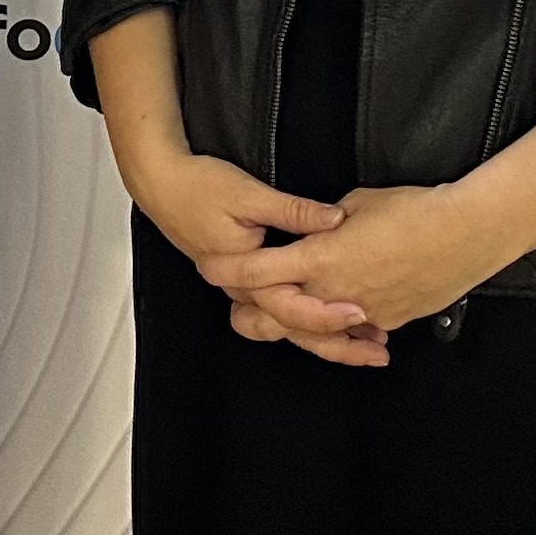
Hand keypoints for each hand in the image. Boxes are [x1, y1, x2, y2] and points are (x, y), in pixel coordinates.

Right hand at [125, 144, 381, 356]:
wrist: (161, 184)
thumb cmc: (198, 188)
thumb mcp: (250, 194)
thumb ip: (294, 212)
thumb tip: (335, 220)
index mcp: (245, 274)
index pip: (292, 308)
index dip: (328, 314)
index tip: (361, 312)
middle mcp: (244, 290)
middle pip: (294, 331)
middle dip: (337, 346)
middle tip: (375, 350)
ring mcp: (244, 289)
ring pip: (289, 327)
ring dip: (327, 337)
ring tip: (364, 344)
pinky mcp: (246, 280)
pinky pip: (282, 309)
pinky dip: (310, 317)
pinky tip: (335, 314)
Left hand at [204, 181, 510, 334]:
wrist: (462, 234)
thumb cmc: (412, 210)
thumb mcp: (357, 203)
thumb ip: (325, 221)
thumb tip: (316, 226)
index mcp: (319, 258)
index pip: (258, 271)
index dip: (229, 271)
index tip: (210, 267)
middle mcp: (333, 293)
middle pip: (278, 317)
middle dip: (253, 315)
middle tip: (236, 311)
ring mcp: (361, 313)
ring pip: (316, 331)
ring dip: (296, 326)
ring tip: (281, 321)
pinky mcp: (388, 322)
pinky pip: (355, 332)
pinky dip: (343, 329)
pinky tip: (341, 326)